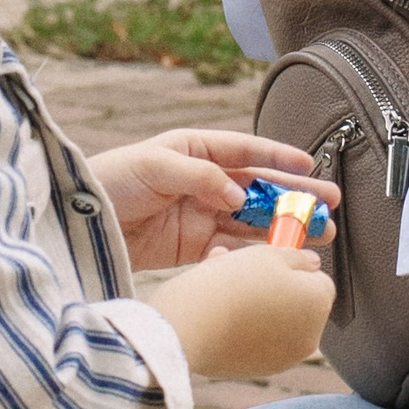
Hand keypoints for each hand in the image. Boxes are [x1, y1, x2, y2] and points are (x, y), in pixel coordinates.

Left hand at [92, 130, 340, 272]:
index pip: (246, 151)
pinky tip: (274, 257)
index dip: (279, 158)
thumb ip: (201, 176)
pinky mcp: (194, 248)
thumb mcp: (154, 166)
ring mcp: (201, 216)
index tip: (309, 166)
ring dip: (285, 228)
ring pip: (253, 221)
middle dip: (295, 197)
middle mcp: (205, 182)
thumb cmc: (111, 180)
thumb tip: (240, 196)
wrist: (79, 223)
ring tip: (317, 236)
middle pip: (260, 188)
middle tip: (329, 206)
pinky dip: (253, 255)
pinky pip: (231, 250)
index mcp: (196, 151)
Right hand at [155, 242, 334, 381]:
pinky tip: (223, 315)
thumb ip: (298, 257)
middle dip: (276, 288)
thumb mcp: (268, 253)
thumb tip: (313, 263)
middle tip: (244, 275)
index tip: (269, 264)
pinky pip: (260, 341)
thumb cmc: (230, 284)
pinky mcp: (260, 369)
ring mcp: (286, 357)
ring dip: (260, 306)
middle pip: (299, 303)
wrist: (189, 326)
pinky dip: (247, 329)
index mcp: (319, 303)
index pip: (319, 279)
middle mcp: (311, 336)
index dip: (293, 268)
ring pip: (277, 322)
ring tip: (227, 292)